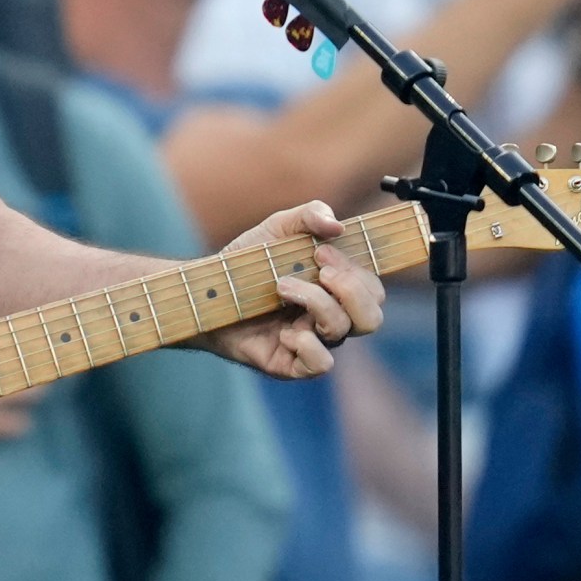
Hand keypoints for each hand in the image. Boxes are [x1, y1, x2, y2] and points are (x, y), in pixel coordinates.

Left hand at [196, 202, 384, 378]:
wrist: (207, 292)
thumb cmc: (248, 263)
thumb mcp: (278, 228)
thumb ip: (310, 216)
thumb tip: (337, 226)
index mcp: (336, 291)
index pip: (373, 290)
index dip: (356, 272)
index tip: (322, 251)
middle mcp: (331, 319)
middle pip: (372, 317)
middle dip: (349, 288)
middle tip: (317, 269)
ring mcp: (313, 342)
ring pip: (343, 331)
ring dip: (316, 302)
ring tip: (281, 286)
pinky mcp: (292, 364)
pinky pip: (322, 364)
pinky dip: (306, 344)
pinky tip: (283, 331)